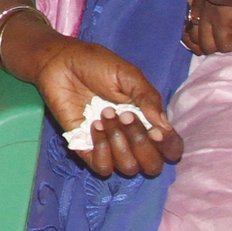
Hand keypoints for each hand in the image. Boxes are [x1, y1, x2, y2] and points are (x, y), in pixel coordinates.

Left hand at [21, 28, 180, 178]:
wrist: (61, 62)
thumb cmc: (97, 66)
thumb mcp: (129, 76)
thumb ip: (149, 99)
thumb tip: (165, 129)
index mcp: (148, 121)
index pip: (171, 149)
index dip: (169, 147)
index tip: (155, 131)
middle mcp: (132, 139)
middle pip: (152, 166)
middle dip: (142, 144)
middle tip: (125, 115)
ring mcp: (109, 146)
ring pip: (128, 168)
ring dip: (119, 142)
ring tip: (104, 114)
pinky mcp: (85, 148)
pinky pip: (103, 167)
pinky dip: (101, 150)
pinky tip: (94, 126)